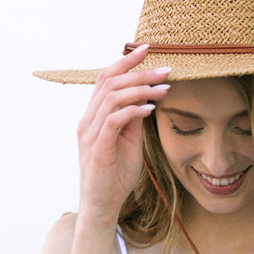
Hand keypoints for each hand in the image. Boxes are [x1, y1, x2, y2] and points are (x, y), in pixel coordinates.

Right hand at [76, 44, 169, 223]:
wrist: (101, 205)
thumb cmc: (115, 175)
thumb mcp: (129, 142)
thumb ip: (133, 120)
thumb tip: (147, 98)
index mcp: (93, 116)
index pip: (106, 79)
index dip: (126, 61)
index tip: (148, 48)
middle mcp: (87, 120)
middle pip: (110, 82)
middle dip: (139, 71)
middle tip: (166, 69)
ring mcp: (90, 134)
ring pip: (112, 98)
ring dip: (140, 89)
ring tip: (164, 87)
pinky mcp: (98, 148)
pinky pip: (114, 120)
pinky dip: (133, 110)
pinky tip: (151, 108)